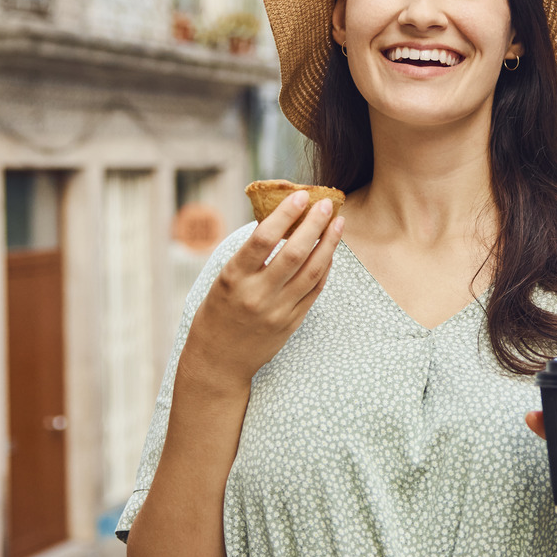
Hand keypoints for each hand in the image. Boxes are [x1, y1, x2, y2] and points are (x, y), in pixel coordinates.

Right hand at [181, 191, 343, 386]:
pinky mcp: (291, 323)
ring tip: (338, 223)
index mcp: (233, 278)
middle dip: (315, 224)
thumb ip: (250, 256)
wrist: (218, 360)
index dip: (286, 214)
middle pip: (295, 253)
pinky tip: (331, 251)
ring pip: (312, 271)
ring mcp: (277, 311)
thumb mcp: (223, 280)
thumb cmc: (217, 313)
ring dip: (329, 244)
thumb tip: (280, 220)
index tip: (301, 195)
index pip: (263, 239)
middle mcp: (257, 294)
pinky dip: (325, 267)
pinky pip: (315, 290)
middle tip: (328, 204)